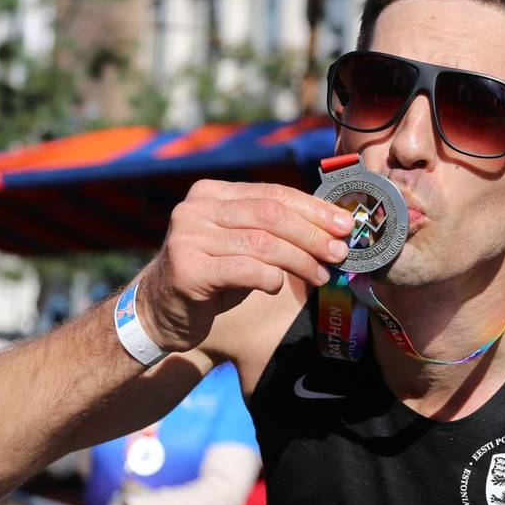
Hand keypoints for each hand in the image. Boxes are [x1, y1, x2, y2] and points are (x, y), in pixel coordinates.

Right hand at [139, 180, 354, 350]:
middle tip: (340, 252)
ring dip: (300, 260)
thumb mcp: (242, 245)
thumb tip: (332, 230)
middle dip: (313, 234)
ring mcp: (188, 237)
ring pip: (262, 242)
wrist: (159, 312)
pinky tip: (279, 287)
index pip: (273, 194)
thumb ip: (274, 231)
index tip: (345, 225)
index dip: (314, 209)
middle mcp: (196, 208)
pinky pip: (244, 269)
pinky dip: (270, 278)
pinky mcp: (187, 269)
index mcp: (211, 192)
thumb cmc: (212, 277)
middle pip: (270, 214)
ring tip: (321, 275)